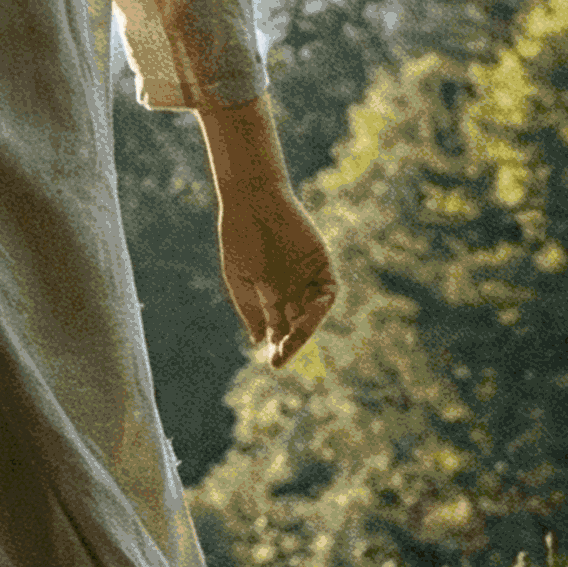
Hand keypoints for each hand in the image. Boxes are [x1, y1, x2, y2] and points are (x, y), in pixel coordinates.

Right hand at [218, 185, 336, 368]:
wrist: (252, 202)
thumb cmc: (240, 239)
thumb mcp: (240, 280)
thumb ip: (251, 310)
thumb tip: (261, 341)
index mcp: (270, 296)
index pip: (279, 329)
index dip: (279, 347)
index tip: (274, 363)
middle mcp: (291, 290)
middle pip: (297, 325)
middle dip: (292, 343)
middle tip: (282, 357)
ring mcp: (306, 277)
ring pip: (313, 312)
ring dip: (307, 328)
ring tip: (293, 339)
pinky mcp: (320, 263)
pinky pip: (327, 291)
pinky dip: (322, 305)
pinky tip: (310, 312)